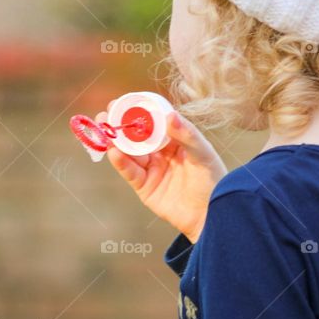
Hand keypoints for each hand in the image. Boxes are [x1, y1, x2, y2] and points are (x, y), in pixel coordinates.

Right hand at [96, 102, 227, 242]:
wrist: (213, 216)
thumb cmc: (213, 182)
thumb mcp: (203, 155)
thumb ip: (187, 135)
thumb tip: (170, 115)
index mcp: (175, 140)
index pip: (153, 121)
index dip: (137, 111)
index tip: (122, 101)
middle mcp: (161, 152)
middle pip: (136, 135)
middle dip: (119, 125)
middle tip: (105, 114)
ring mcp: (152, 169)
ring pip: (129, 152)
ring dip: (115, 142)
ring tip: (105, 131)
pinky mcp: (145, 187)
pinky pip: (130, 172)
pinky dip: (121, 162)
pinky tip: (114, 152)